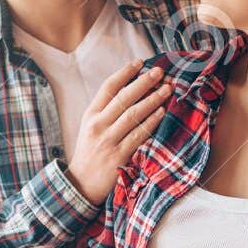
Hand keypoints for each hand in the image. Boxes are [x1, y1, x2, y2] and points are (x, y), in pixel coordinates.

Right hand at [65, 60, 171, 203]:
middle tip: (159, 72)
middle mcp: (98, 125)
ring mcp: (108, 140)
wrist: (80, 184)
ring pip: (133, 114)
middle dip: (143, 82)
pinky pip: (138, 135)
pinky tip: (162, 112)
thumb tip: (130, 90)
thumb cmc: (89, 153)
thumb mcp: (90, 128)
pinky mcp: (118, 155)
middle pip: (123, 98)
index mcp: (90, 115)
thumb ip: (105, 111)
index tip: (140, 63)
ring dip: (152, 99)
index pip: (108, 87)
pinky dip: (151, 122)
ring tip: (167, 89)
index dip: (125, 73)